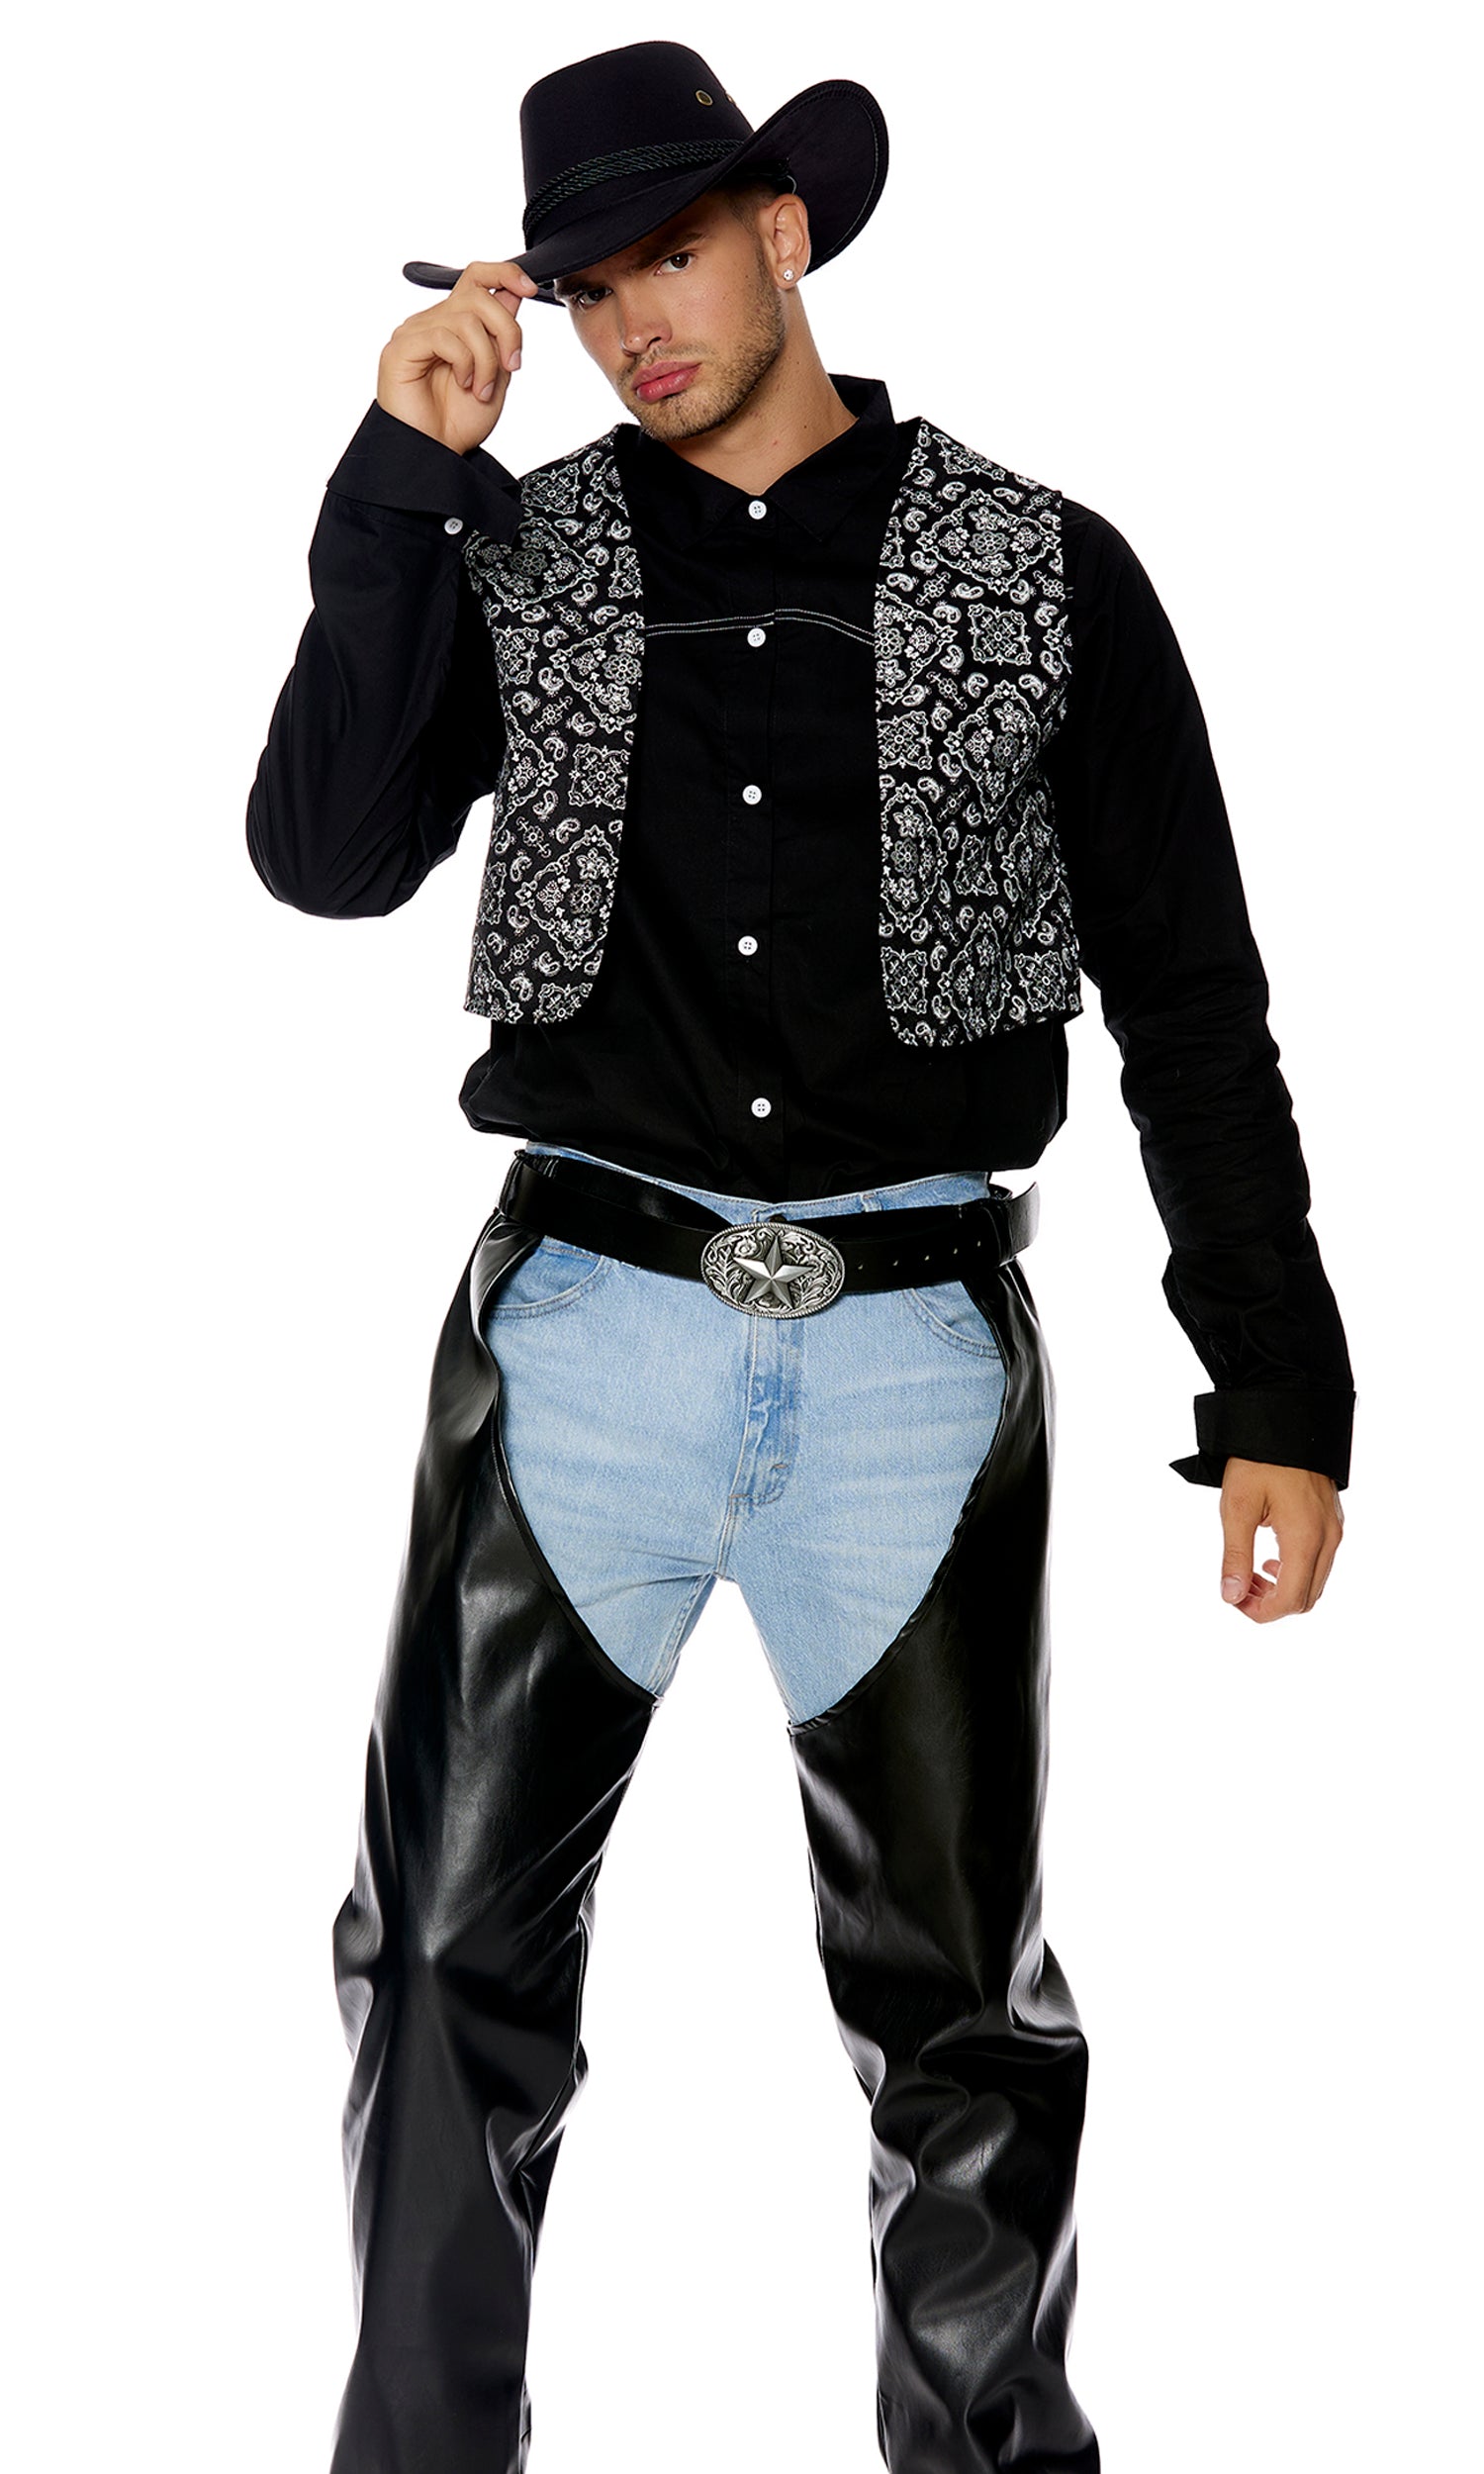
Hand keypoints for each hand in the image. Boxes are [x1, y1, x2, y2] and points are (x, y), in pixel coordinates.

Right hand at [376, 259, 539, 454]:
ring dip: (486, 359)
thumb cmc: (459, 422)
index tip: (529, 288)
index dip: (505, 273)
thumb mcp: (497, 375)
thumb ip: (502, 336)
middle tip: (512, 366)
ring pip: (466, 318)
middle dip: (507, 331)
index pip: (477, 277)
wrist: (436, 454)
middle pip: (479, 295)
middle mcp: (434, 321)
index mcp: (456, 324)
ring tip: (481, 389)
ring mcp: (415, 332)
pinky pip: (444, 336)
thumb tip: (514, 291)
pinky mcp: (401, 348)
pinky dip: (465, 363)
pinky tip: (463, 384)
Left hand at [1218, 1459, 1343, 1620]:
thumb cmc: (1260, 1460)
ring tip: (1252, 1574)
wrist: (1287, 1418)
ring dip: (1283, 1589)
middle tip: (1239, 1588)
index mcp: (1306, 1538)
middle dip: (1271, 1604)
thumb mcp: (1237, 1507)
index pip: (1291, 1600)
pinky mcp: (1333, 1521)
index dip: (1261, 1612)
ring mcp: (1335, 1529)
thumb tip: (1230, 1596)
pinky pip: (1320, 1563)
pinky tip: (1271, 1558)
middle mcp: (1329, 1538)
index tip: (1234, 1600)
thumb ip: (1235, 1555)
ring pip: (1315, 1583)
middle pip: (1307, 1599)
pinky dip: (1296, 1572)